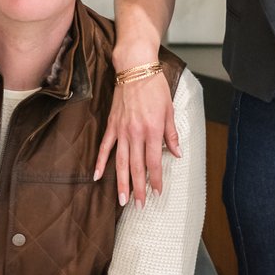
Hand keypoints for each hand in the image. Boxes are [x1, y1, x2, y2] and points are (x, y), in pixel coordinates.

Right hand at [94, 70, 178, 206]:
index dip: (156, 179)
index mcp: (153, 130)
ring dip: (121, 182)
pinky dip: (101, 162)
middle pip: (136, 167)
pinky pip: (105, 147)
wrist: (135, 68)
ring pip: (120, 162)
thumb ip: (172, 134)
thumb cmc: (155, 87)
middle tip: (139, 206)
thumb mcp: (170, 110)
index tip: (157, 192)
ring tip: (122, 200)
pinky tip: (97, 176)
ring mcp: (122, 130)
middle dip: (139, 189)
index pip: (154, 162)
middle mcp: (136, 133)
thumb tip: (177, 153)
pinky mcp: (112, 125)